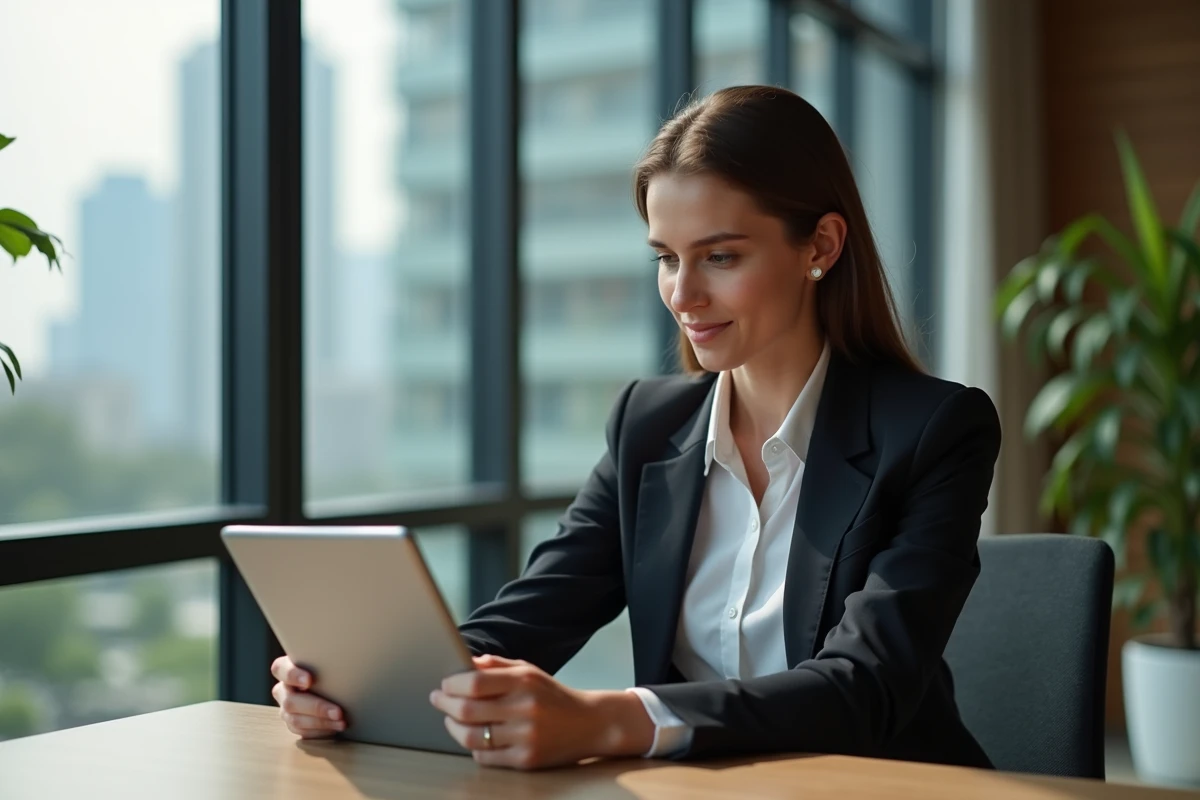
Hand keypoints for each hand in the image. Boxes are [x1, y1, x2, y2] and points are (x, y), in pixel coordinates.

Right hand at [270, 655, 345, 738]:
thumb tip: (347, 655)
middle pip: (291, 701)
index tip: (309, 680)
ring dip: (322, 722)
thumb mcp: (327, 661)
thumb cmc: (331, 668)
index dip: (292, 675)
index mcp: (285, 669)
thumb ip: (327, 661)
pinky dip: (320, 731)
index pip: (280, 669)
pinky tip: (335, 728)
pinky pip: (302, 732)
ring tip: (342, 722)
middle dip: (317, 707)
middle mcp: (283, 690)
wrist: (335, 686)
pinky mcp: (293, 724)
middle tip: (338, 711)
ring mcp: (286, 709)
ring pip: (296, 720)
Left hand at [430, 654, 653, 768]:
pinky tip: (474, 738)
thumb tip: (466, 663)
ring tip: (451, 720)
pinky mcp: (527, 760)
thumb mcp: (530, 671)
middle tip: (438, 700)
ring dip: (453, 728)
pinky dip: (474, 747)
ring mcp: (525, 736)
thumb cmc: (554, 696)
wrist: (591, 723)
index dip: (452, 684)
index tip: (444, 684)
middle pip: (467, 710)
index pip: (474, 683)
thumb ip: (497, 665)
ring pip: (472, 737)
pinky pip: (486, 757)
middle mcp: (524, 708)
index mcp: (524, 681)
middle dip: (445, 704)